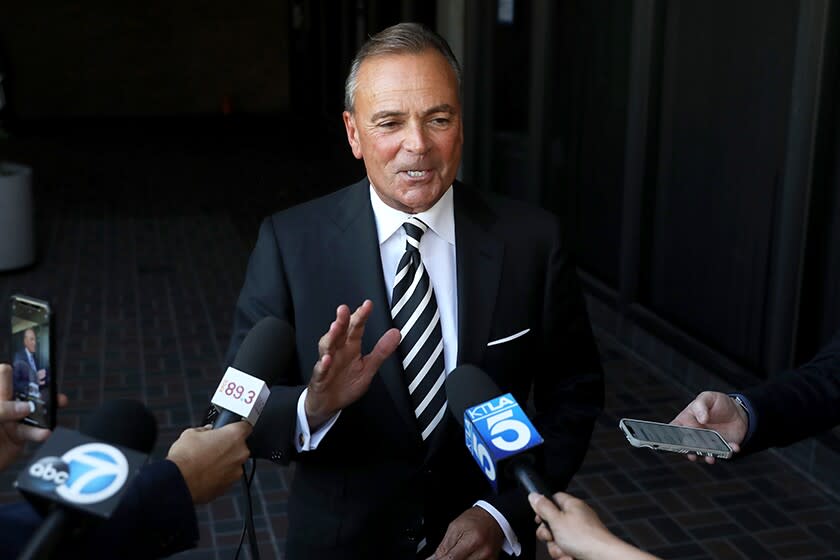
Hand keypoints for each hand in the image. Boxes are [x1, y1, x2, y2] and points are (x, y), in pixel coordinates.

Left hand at [0, 363, 67, 470]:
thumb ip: (3, 409)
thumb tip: (27, 407)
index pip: (5, 373)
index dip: (16, 369)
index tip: (31, 368)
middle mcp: (4, 404)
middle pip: (25, 389)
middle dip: (40, 386)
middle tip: (50, 386)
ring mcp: (12, 420)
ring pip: (35, 410)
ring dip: (47, 409)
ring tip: (56, 406)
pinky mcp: (19, 437)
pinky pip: (35, 431)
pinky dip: (41, 432)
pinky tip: (44, 432)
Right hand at [166, 421, 252, 503]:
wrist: (179, 482)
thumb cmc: (186, 458)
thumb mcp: (191, 433)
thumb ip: (204, 430)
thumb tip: (206, 431)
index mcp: (234, 435)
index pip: (245, 426)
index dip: (237, 427)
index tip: (230, 429)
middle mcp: (240, 453)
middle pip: (239, 446)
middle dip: (227, 446)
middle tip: (211, 447)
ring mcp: (236, 471)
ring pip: (233, 462)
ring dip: (224, 462)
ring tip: (206, 462)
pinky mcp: (230, 485)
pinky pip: (227, 476)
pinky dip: (220, 475)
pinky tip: (205, 473)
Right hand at [304, 300, 399, 428]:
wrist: (328, 405)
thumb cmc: (346, 384)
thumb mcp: (368, 368)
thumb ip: (381, 351)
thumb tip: (396, 333)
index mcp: (350, 347)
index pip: (356, 328)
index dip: (361, 316)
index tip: (367, 305)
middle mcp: (338, 351)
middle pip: (339, 333)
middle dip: (342, 321)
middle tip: (344, 310)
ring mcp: (327, 363)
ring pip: (327, 347)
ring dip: (330, 337)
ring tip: (335, 328)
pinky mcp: (319, 378)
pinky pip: (320, 370)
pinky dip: (323, 365)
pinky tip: (327, 359)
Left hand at [430, 506, 503, 559]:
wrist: (493, 517)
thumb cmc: (475, 519)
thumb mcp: (455, 527)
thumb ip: (444, 545)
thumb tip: (434, 558)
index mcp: (472, 540)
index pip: (451, 559)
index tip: (436, 559)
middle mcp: (483, 552)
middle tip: (446, 554)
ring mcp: (489, 559)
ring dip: (459, 559)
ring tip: (458, 552)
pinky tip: (465, 555)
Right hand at [529, 493, 658, 559]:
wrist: (602, 557)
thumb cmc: (585, 537)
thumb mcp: (556, 520)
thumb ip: (543, 507)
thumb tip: (534, 495)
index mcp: (571, 505)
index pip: (553, 499)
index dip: (543, 508)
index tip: (539, 519)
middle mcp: (576, 518)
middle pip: (552, 523)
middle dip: (549, 535)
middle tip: (552, 537)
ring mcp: (579, 533)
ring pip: (557, 540)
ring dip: (557, 549)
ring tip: (565, 550)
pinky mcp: (582, 547)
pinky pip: (566, 550)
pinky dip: (565, 555)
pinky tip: (571, 556)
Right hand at [670, 391, 746, 463]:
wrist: (737, 411)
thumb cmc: (717, 403)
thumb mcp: (707, 397)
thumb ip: (701, 405)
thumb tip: (701, 419)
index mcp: (686, 421)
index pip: (675, 429)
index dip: (673, 436)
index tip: (678, 439)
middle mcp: (695, 434)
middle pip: (688, 445)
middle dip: (689, 450)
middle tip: (693, 450)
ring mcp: (707, 442)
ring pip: (704, 453)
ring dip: (706, 456)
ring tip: (710, 457)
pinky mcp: (721, 447)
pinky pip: (724, 452)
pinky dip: (728, 452)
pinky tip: (733, 447)